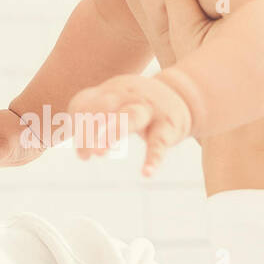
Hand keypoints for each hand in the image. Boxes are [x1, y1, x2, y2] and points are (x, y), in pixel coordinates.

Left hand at [68, 72, 191, 177]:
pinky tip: (146, 173)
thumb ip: (95, 123)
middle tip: (86, 154)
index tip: (82, 156)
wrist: (185, 93)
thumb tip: (83, 154)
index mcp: (112, 90)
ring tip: (102, 151)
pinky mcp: (169, 125)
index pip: (87, 103)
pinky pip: (159, 142)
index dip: (79, 127)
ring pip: (131, 116)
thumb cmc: (141, 105)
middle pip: (105, 106)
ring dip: (114, 131)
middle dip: (91, 129)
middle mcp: (129, 95)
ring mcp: (150, 108)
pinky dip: (153, 158)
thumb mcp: (117, 105)